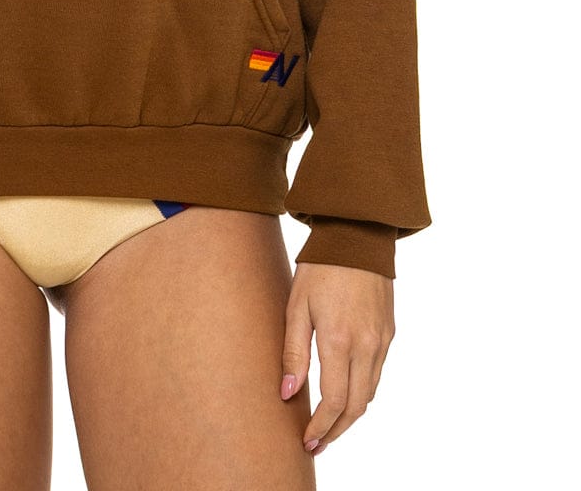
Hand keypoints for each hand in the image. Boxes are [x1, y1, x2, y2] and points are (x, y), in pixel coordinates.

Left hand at [279, 261, 394, 456]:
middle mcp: (367, 345)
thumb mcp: (296, 304)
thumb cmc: (320, 266)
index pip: (333, 401)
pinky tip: (345, 393)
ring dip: (350, 415)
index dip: (321, 427)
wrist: (357, 233)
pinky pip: (377, 373)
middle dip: (336, 431)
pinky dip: (362, 392)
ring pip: (370, 394)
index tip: (307, 440)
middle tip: (317, 443)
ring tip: (329, 426)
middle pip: (356, 407)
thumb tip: (287, 393)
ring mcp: (382, 339)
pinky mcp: (389, 332)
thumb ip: (293, 352)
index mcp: (340, 339)